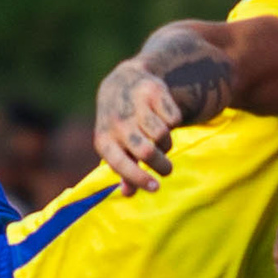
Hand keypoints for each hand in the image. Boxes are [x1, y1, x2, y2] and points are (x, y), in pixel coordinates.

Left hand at [94, 59, 182, 192]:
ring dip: (166, 144)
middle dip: (161, 165)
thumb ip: (124, 171)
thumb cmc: (119, 126)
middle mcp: (117, 123)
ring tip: (162, 143)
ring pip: (162, 135)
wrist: (121, 84)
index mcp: (104, 141)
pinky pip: (174, 118)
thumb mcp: (115, 148)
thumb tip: (129, 194)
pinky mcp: (153, 91)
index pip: (121, 164)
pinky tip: (164, 120)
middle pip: (147, 152)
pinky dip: (173, 123)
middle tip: (167, 170)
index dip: (139, 178)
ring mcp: (135, 105)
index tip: (156, 188)